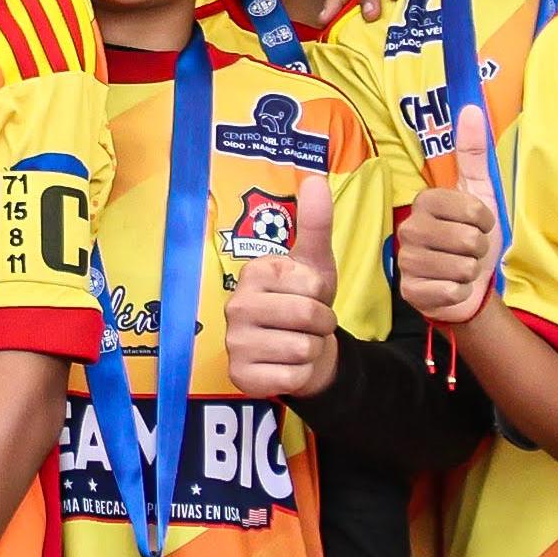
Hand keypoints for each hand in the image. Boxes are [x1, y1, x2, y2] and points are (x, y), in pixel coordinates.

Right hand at [224, 172, 340, 397]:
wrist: (301, 351)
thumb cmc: (305, 303)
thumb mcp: (315, 264)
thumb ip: (315, 224)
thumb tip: (316, 179)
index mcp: (254, 273)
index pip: (311, 285)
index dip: (322, 295)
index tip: (310, 296)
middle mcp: (236, 305)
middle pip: (307, 315)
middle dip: (322, 324)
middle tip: (310, 325)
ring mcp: (234, 343)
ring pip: (302, 348)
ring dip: (312, 350)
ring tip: (299, 343)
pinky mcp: (240, 376)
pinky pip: (292, 377)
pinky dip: (301, 375)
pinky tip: (288, 366)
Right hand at [394, 104, 498, 325]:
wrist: (469, 287)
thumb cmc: (473, 238)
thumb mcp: (481, 193)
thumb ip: (473, 152)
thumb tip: (470, 107)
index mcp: (425, 202)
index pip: (470, 210)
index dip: (484, 221)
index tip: (478, 224)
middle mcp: (409, 228)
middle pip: (466, 240)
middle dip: (478, 249)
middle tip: (469, 250)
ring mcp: (405, 261)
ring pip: (460, 266)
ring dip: (470, 271)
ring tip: (462, 268)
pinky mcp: (408, 290)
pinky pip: (450, 290)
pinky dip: (459, 291)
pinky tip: (451, 287)